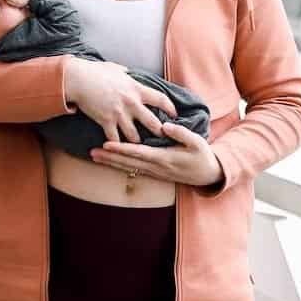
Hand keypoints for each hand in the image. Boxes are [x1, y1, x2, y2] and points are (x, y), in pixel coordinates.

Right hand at [63, 60, 170, 142]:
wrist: (78, 79)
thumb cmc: (95, 71)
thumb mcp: (115, 69)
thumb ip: (125, 73)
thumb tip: (127, 71)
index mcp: (136, 89)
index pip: (161, 99)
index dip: (170, 108)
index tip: (174, 115)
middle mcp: (131, 103)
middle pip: (153, 123)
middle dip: (159, 132)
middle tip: (162, 138)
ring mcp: (119, 114)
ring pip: (134, 136)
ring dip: (137, 142)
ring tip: (139, 148)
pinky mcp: (106, 122)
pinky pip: (115, 139)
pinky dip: (116, 145)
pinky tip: (117, 149)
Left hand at [91, 122, 223, 189]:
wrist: (209, 175)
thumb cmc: (203, 155)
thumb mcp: (197, 141)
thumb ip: (181, 133)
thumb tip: (164, 126)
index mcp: (165, 157)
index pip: (138, 152)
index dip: (121, 149)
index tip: (106, 143)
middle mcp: (156, 167)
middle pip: (128, 162)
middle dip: (109, 157)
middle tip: (92, 152)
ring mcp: (155, 172)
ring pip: (128, 168)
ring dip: (111, 163)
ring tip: (94, 157)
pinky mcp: (155, 174)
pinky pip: (134, 170)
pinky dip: (120, 166)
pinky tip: (110, 163)